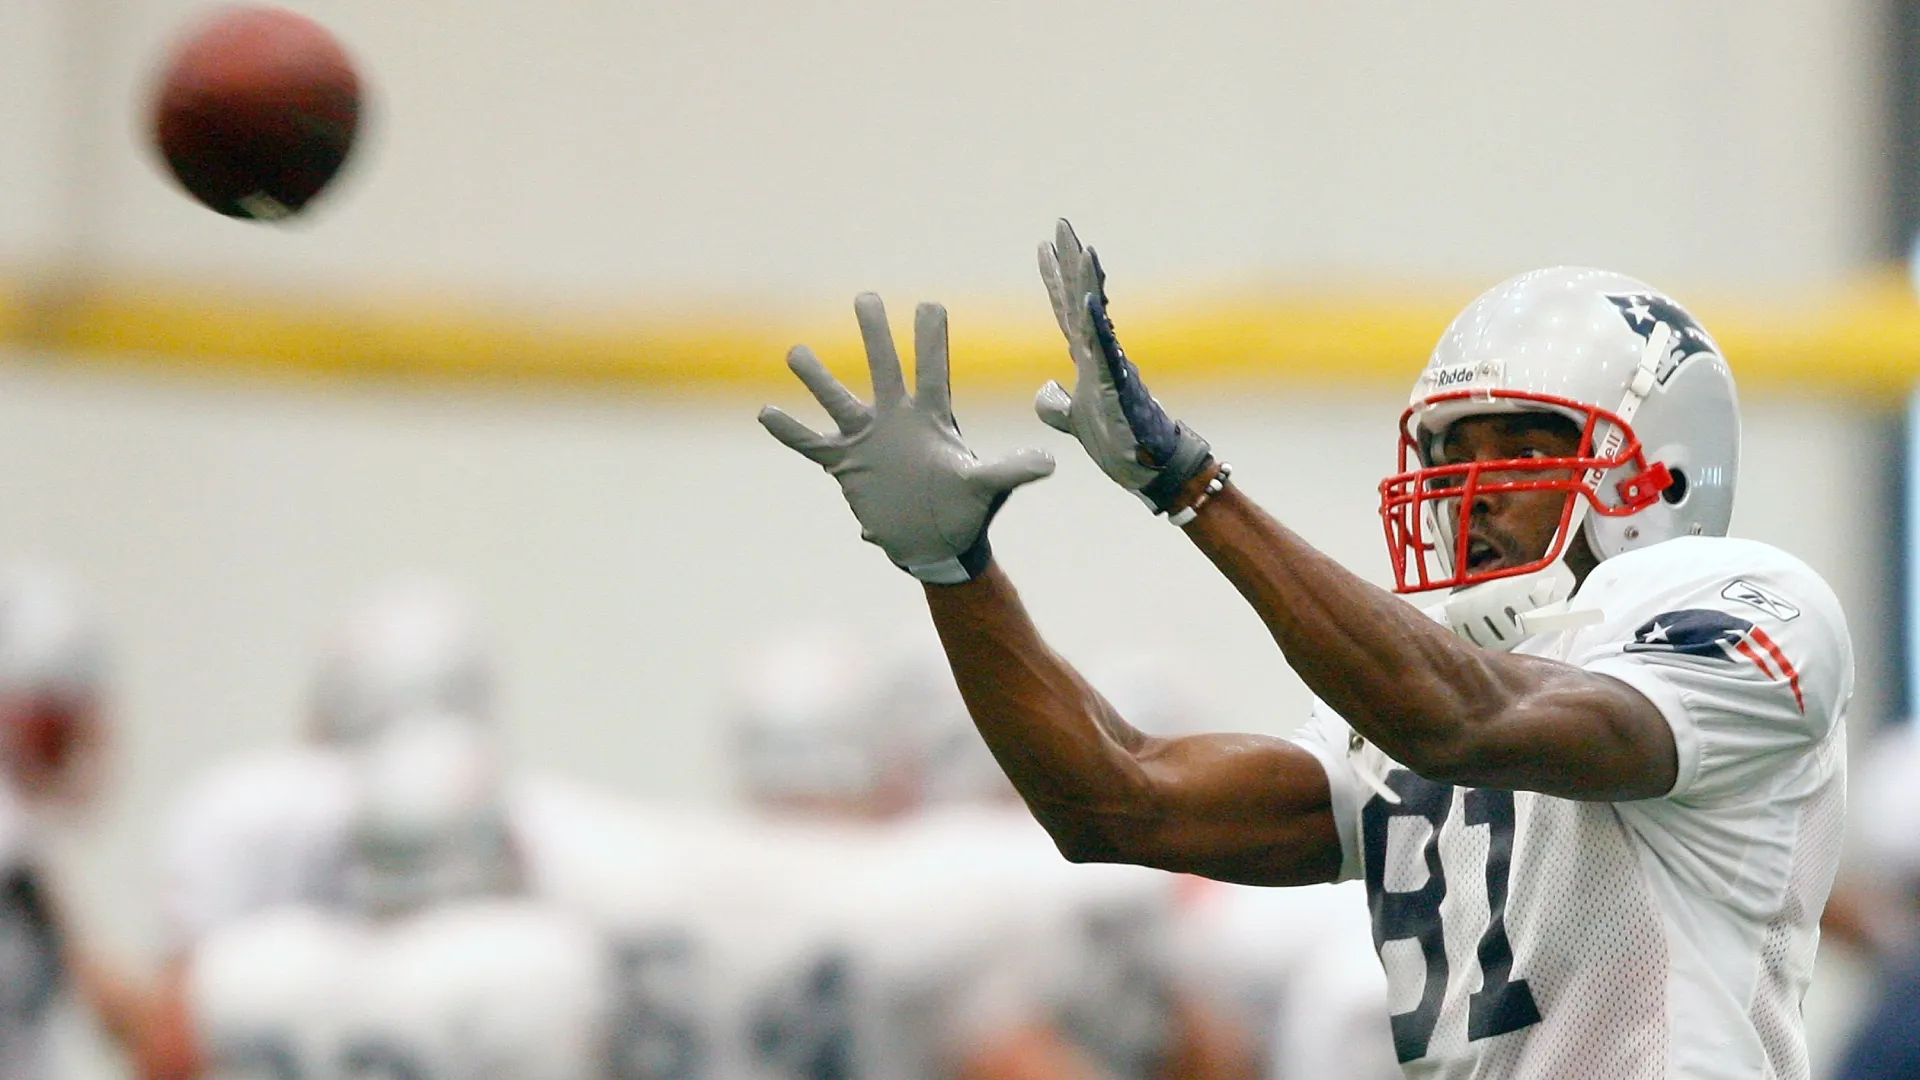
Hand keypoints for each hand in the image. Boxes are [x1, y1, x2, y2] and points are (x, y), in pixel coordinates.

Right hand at [760, 294, 1055, 584]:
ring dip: (817, 378)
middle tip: (865, 298)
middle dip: (874, 335)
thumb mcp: (987, 487)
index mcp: (934, 418)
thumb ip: (1011, 470)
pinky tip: (767, 412)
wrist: (935, 542)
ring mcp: (869, 439)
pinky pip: (812, 444)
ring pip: (838, 400)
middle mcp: (897, 419)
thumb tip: (1049, 463)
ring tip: (796, 351)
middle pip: (883, 368)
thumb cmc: (966, 510)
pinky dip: (791, 431)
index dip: (931, 341)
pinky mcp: (848, 464)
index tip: (931, 305)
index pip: (932, 371)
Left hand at [1035, 219, 1213, 516]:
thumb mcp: (1073, 422)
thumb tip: (1046, 388)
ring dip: (1088, 281)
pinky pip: (1105, 351)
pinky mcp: (1120, 387)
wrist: (1147, 471)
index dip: (1055, 279)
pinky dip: (1096, 324)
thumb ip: (1056, 404)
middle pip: (1081, 300)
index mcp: (1088, 360)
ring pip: (1096, 316)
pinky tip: (1088, 299)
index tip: (1044, 246)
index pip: (1067, 310)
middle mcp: (1100, 355)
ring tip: (1079, 246)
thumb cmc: (1118, 444)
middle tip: (1061, 224)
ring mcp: (1112, 367)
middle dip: (1071, 262)